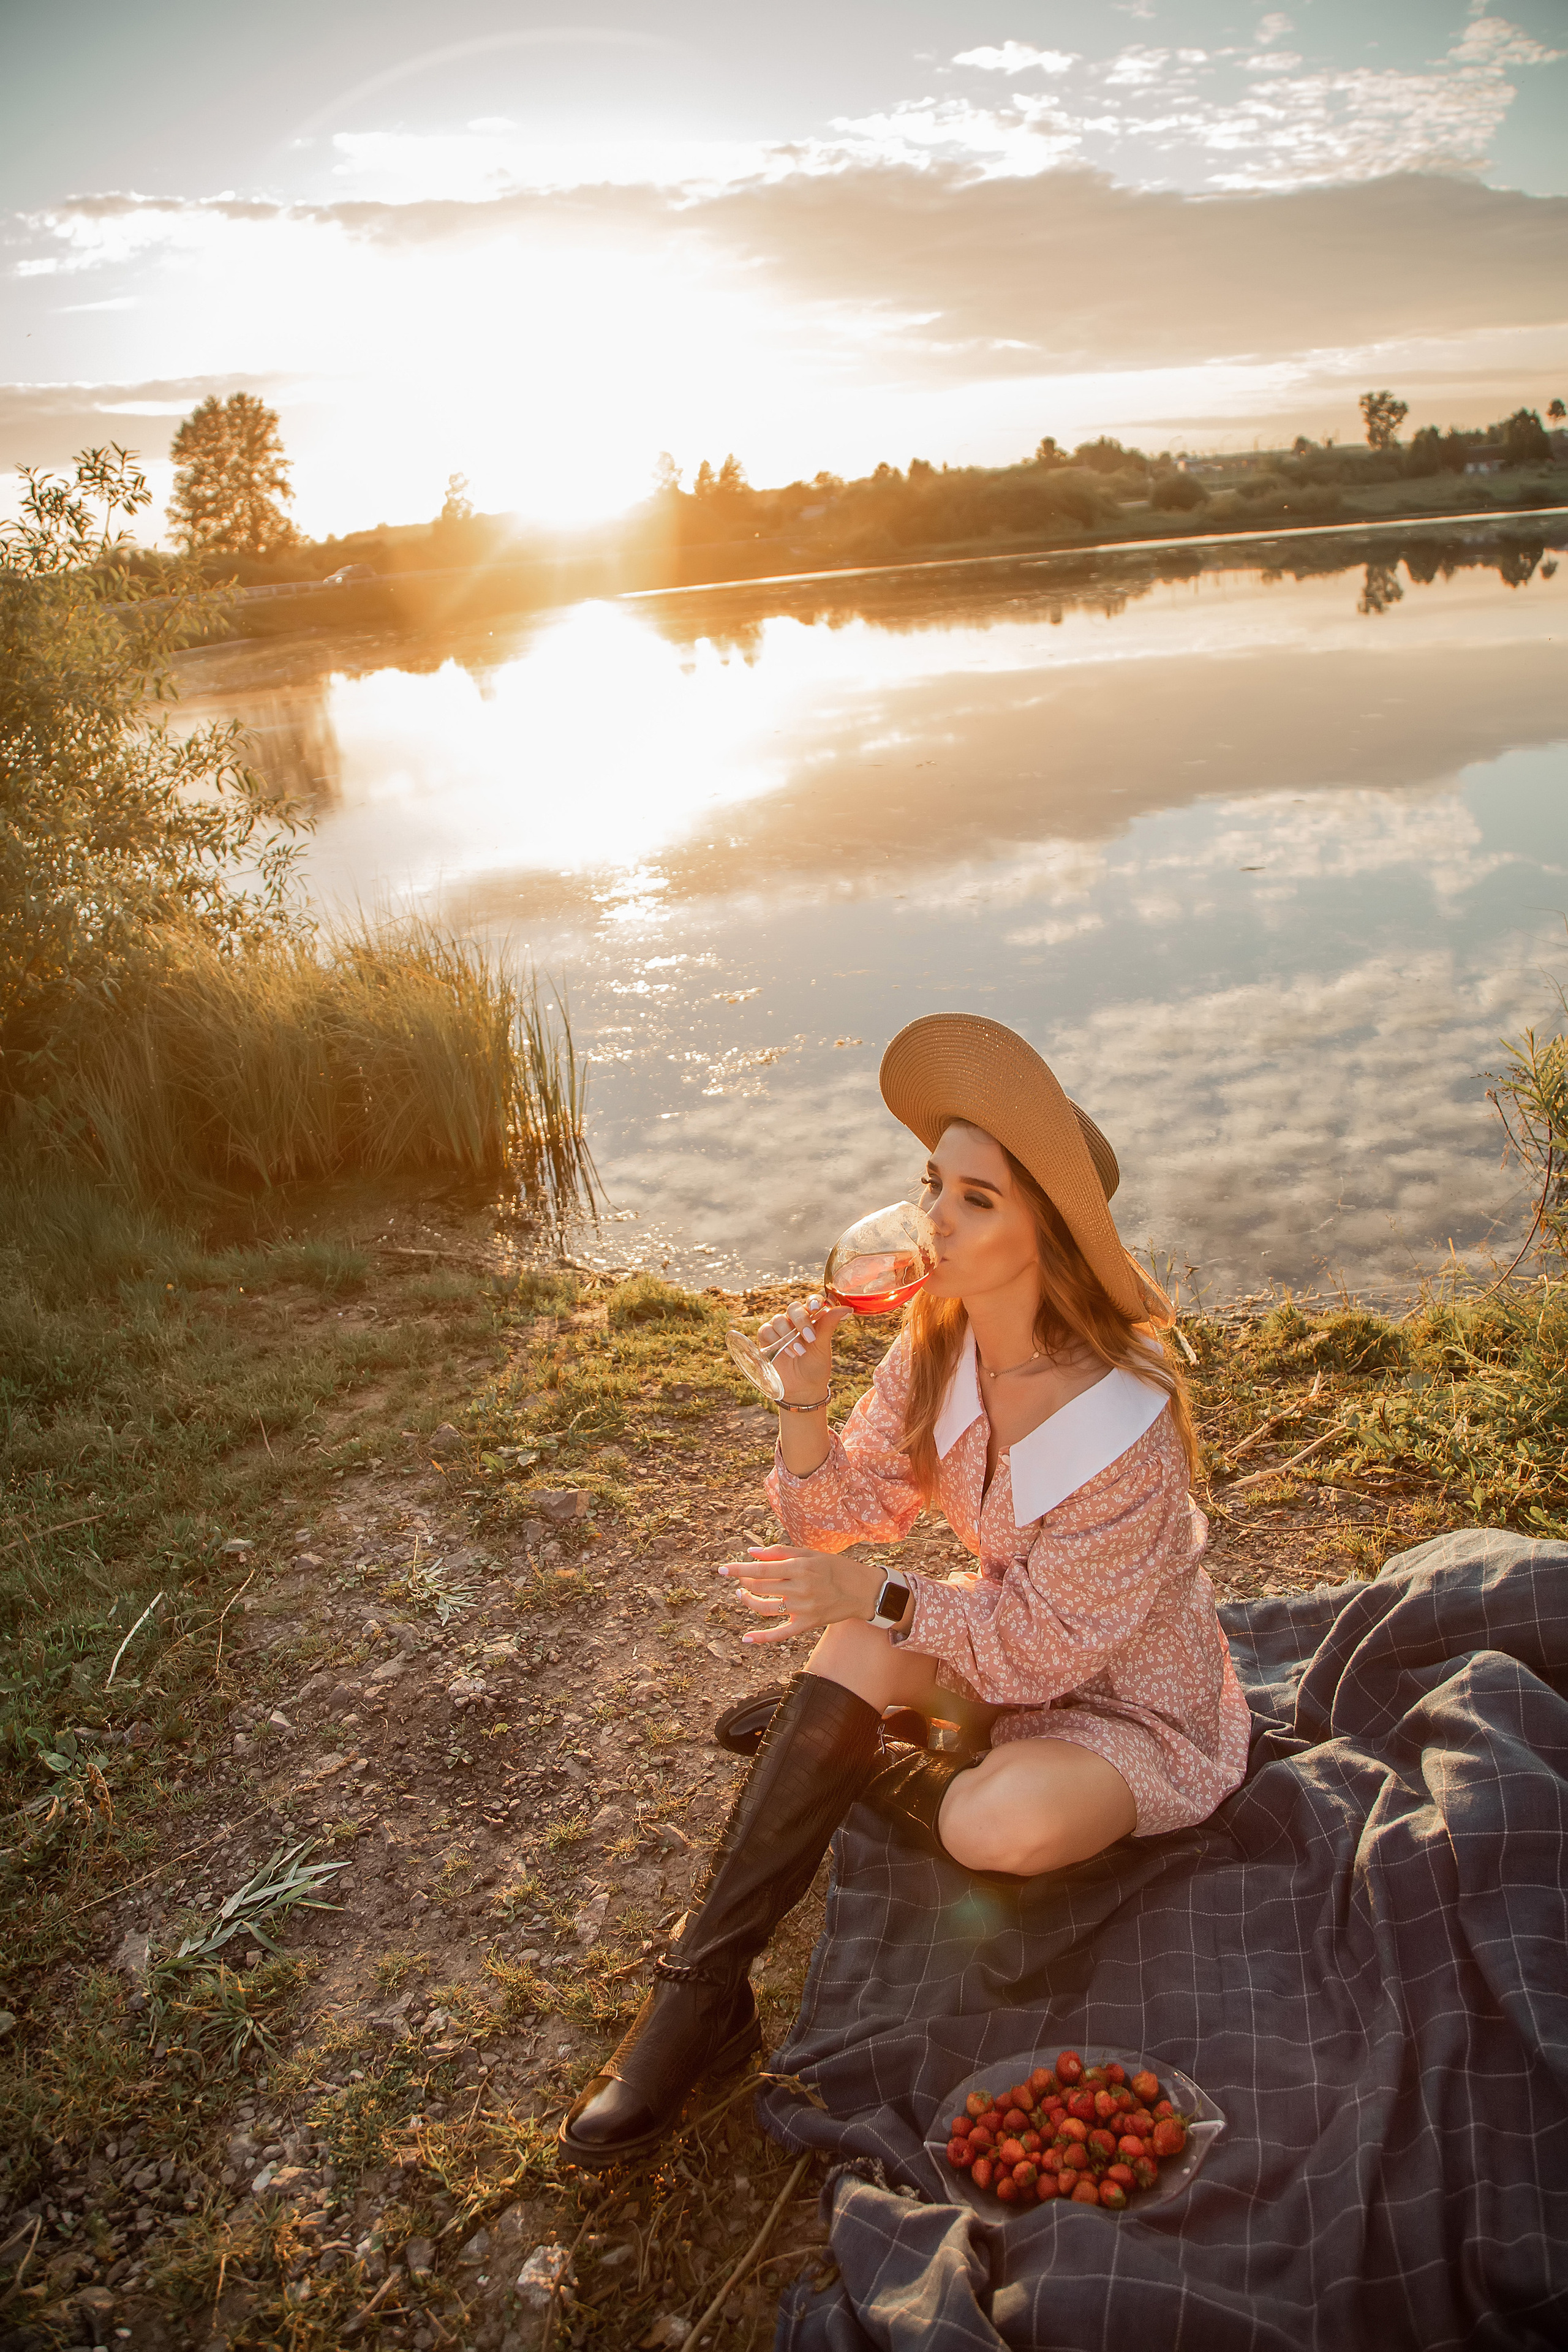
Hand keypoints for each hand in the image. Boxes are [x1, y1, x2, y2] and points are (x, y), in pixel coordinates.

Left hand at [716, 1545, 883, 1643]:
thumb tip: (751, 1552)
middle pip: (760, 1588)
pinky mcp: (807, 1624)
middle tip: (741, 1578)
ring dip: (748, 1602)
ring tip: (742, 1595)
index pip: (761, 1569)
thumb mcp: (811, 1554)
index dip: (739, 1570)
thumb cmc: (836, 1568)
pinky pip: (781, 1634)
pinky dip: (763, 1637)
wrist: (864, 1591)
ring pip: (765, 1608)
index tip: (722, 1570)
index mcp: (801, 1568)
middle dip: (745, 1582)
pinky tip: (747, 1638)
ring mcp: (803, 1608)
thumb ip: (780, 1552)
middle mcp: (800, 1588)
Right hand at [756, 1293, 848, 1404]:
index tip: (816, 1309)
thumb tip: (847, 1308)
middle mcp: (794, 1321)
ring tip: (799, 1352)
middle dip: (801, 1321)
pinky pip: (766, 1330)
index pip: (811, 1302)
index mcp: (812, 1320)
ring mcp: (779, 1329)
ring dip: (789, 1335)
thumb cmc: (815, 1366)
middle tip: (810, 1338)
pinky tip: (786, 1353)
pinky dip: (776, 1340)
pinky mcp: (767, 1339)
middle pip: (793, 1308)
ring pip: (778, 1319)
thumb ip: (829, 1325)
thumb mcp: (823, 1346)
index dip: (812, 1302)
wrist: (802, 1389)